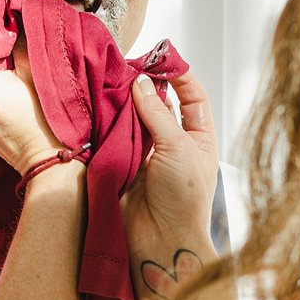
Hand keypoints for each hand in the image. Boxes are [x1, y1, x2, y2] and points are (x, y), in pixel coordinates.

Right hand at [122, 70, 218, 299]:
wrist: (161, 243)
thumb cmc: (184, 200)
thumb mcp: (179, 148)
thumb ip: (158, 114)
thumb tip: (141, 83)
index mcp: (198, 138)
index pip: (192, 97)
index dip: (178, 75)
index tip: (160, 57)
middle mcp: (173, 144)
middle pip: (160, 105)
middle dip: (145, 86)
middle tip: (127, 67)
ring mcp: (147, 155)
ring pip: (134, 119)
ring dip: (124, 103)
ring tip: (111, 83)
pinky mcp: (123, 166)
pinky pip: (115, 138)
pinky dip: (108, 123)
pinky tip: (100, 108)